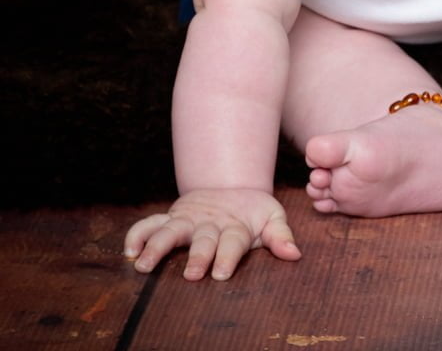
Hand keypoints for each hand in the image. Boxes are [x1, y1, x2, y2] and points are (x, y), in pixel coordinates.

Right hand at [124, 187, 300, 280]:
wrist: (232, 186)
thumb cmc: (252, 213)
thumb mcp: (271, 218)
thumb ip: (280, 236)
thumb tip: (294, 253)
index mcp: (235, 225)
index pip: (232, 242)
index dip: (227, 256)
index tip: (221, 273)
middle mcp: (209, 223)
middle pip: (202, 239)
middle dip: (197, 255)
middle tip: (192, 274)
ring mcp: (188, 219)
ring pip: (170, 230)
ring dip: (157, 246)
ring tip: (143, 264)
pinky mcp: (172, 217)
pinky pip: (150, 223)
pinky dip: (138, 234)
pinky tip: (128, 251)